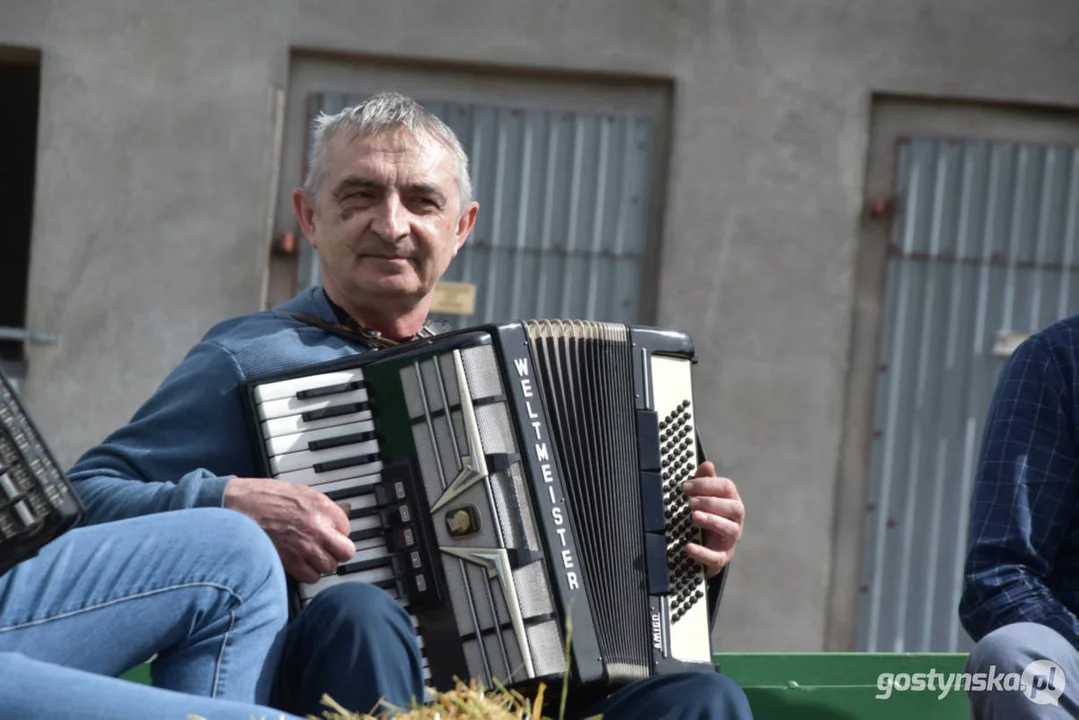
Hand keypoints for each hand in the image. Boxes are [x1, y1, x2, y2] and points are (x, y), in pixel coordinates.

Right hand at [224, 477, 354, 582]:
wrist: (238, 506)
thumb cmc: (264, 496)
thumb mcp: (301, 492)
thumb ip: (321, 508)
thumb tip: (334, 519)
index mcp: (322, 507)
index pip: (347, 528)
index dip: (338, 531)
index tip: (330, 531)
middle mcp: (317, 528)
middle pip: (346, 551)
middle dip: (339, 551)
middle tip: (329, 548)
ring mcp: (304, 547)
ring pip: (330, 567)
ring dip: (323, 563)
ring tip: (312, 556)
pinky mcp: (289, 562)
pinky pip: (311, 576)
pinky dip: (308, 573)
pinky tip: (301, 563)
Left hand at [681, 461, 743, 578]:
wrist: (707, 547)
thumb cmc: (706, 516)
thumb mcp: (704, 498)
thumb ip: (705, 481)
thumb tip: (707, 464)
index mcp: (731, 500)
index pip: (727, 487)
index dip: (707, 484)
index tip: (685, 487)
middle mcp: (735, 519)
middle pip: (733, 508)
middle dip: (711, 503)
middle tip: (690, 502)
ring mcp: (731, 539)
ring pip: (730, 529)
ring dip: (712, 521)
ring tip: (694, 517)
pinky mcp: (722, 557)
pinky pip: (716, 557)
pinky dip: (702, 552)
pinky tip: (688, 547)